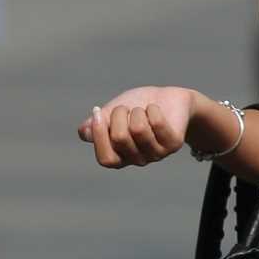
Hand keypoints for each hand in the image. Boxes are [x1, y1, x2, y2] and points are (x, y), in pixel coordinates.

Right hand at [78, 86, 193, 167]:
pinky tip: (155, 109)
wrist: (166, 98)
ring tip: (141, 110)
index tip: (97, 111)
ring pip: (138, 129)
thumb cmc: (135, 106)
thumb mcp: (110, 113)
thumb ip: (95, 124)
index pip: (106, 159)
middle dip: (118, 114)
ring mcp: (157, 154)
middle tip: (125, 108)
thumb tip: (85, 132)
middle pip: (120, 138)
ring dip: (137, 111)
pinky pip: (156, 122)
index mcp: (119, 158)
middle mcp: (138, 160)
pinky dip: (153, 109)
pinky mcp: (173, 144)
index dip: (99, 135)